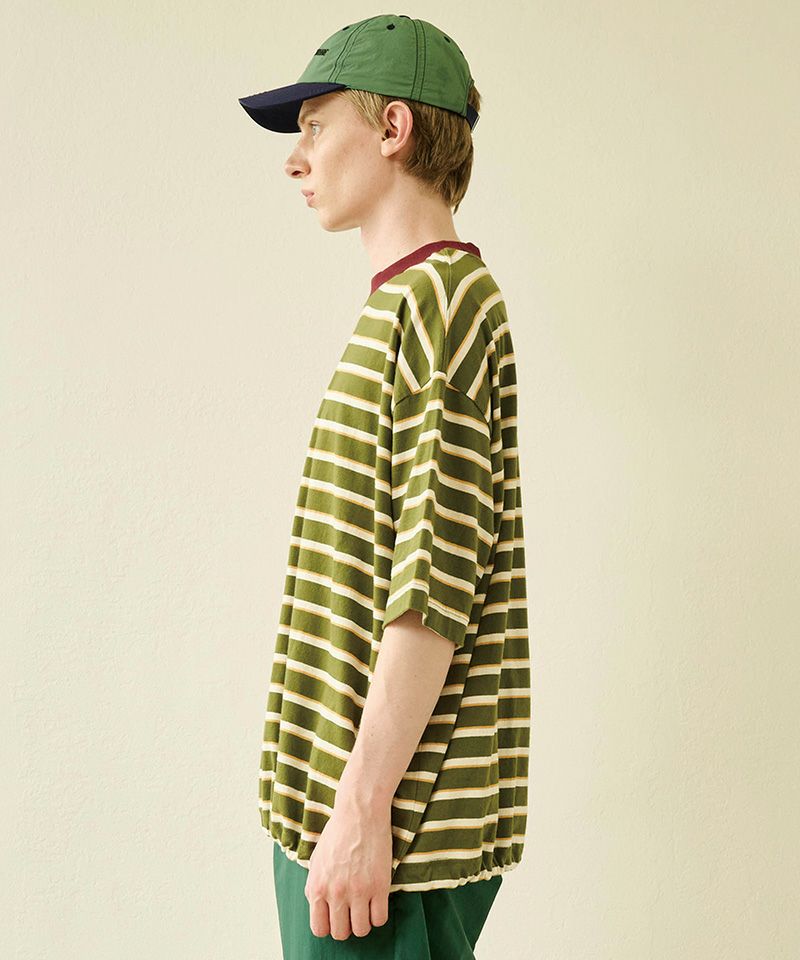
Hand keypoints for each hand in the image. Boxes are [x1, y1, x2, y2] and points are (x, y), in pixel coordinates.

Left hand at [304, 791, 393, 939]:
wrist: (360, 811)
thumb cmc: (338, 831)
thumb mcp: (316, 859)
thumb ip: (315, 885)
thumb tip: (319, 905)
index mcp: (317, 887)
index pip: (319, 929)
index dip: (329, 926)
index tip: (337, 917)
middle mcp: (336, 893)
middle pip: (341, 933)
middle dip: (347, 925)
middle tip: (353, 911)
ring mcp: (359, 891)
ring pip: (362, 930)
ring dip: (364, 922)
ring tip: (366, 907)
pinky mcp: (380, 885)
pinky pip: (380, 919)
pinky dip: (379, 915)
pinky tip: (377, 901)